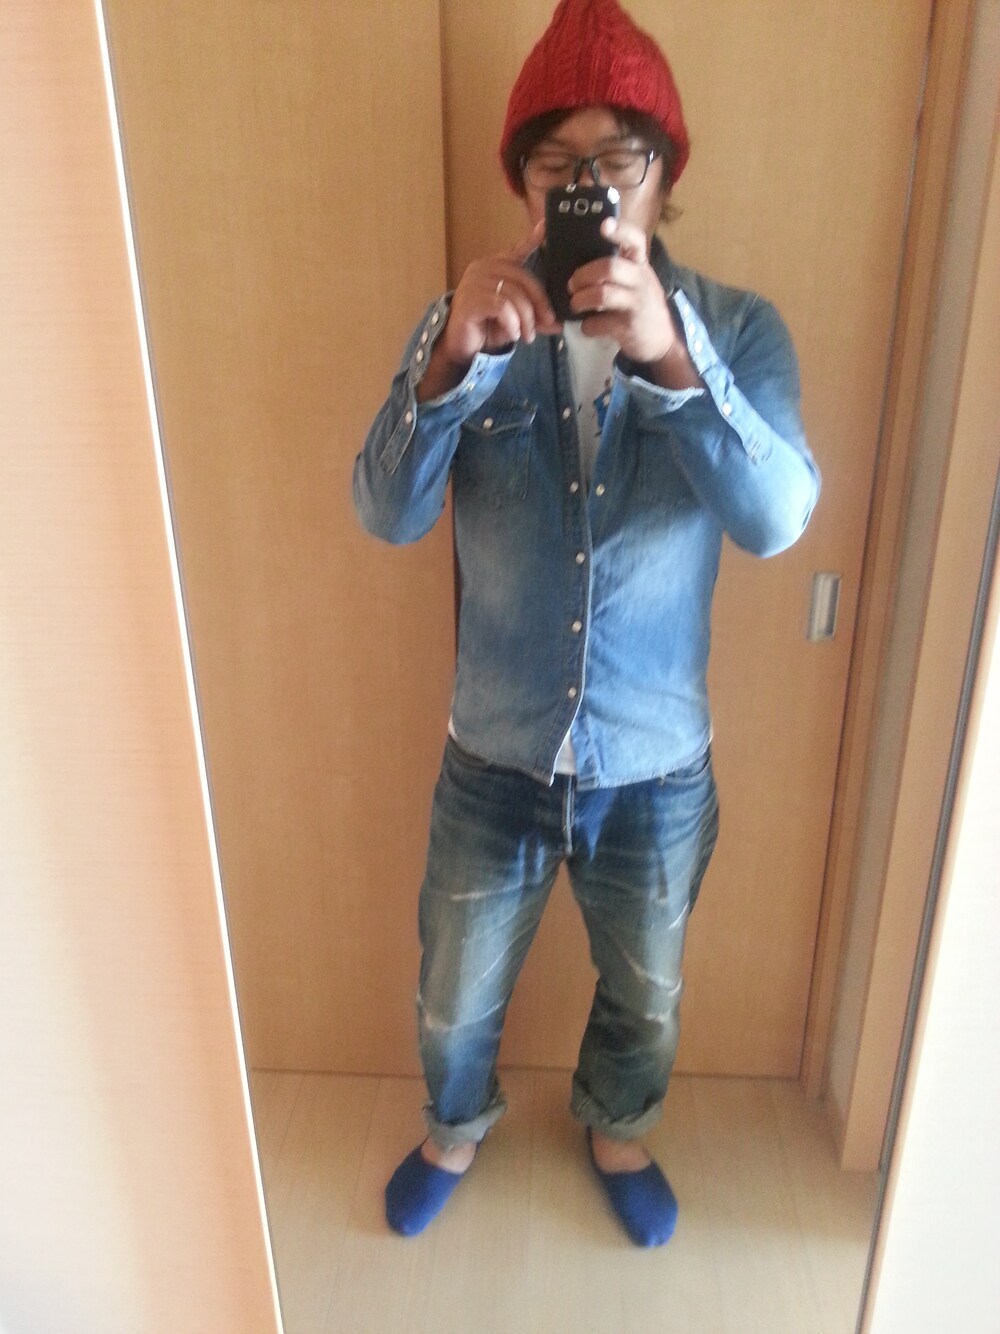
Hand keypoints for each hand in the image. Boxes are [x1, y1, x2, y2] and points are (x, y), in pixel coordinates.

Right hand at [417, 221, 560, 401]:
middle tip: (546, 323)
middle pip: (523, 277)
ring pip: (514, 294)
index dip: (532, 239)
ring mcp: (474, 282)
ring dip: (526, 318)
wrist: (461, 348)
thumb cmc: (487, 328)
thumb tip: (559, 323)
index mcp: (495, 267)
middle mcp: (483, 268)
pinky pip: (501, 306)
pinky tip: (513, 333)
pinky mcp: (470, 300)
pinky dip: (512, 322)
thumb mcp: (517, 319)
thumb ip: (536, 316)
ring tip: (527, 335)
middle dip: (539, 303)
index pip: (517, 250)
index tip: (545, 227)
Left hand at [567, 219, 701, 388]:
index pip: (635, 240)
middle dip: (583, 275)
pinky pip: (599, 324)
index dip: (620, 231)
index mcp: (640, 265)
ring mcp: (635, 304)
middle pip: (609, 268)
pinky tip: (587, 326)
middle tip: (572, 284)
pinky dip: (587, 326)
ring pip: (602, 295)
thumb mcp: (637, 280)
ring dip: (581, 300)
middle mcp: (640, 281)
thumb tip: (579, 256)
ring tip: (575, 304)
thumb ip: (618, 266)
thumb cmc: (641, 303)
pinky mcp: (628, 327)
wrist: (662, 339)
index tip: (604, 225)